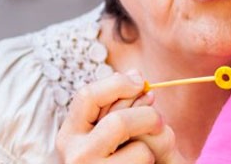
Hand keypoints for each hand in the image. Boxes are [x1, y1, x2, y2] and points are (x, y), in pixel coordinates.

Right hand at [56, 70, 185, 162]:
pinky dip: (151, 160)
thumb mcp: (114, 132)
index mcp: (70, 134)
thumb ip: (120, 106)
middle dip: (147, 116)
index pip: (87, 96)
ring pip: (135, 144)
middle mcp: (74, 153)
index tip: (140, 83)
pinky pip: (142, 157)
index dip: (117, 84)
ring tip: (146, 153)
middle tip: (159, 121)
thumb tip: (136, 75)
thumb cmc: (121, 158)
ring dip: (149, 143)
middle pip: (117, 121)